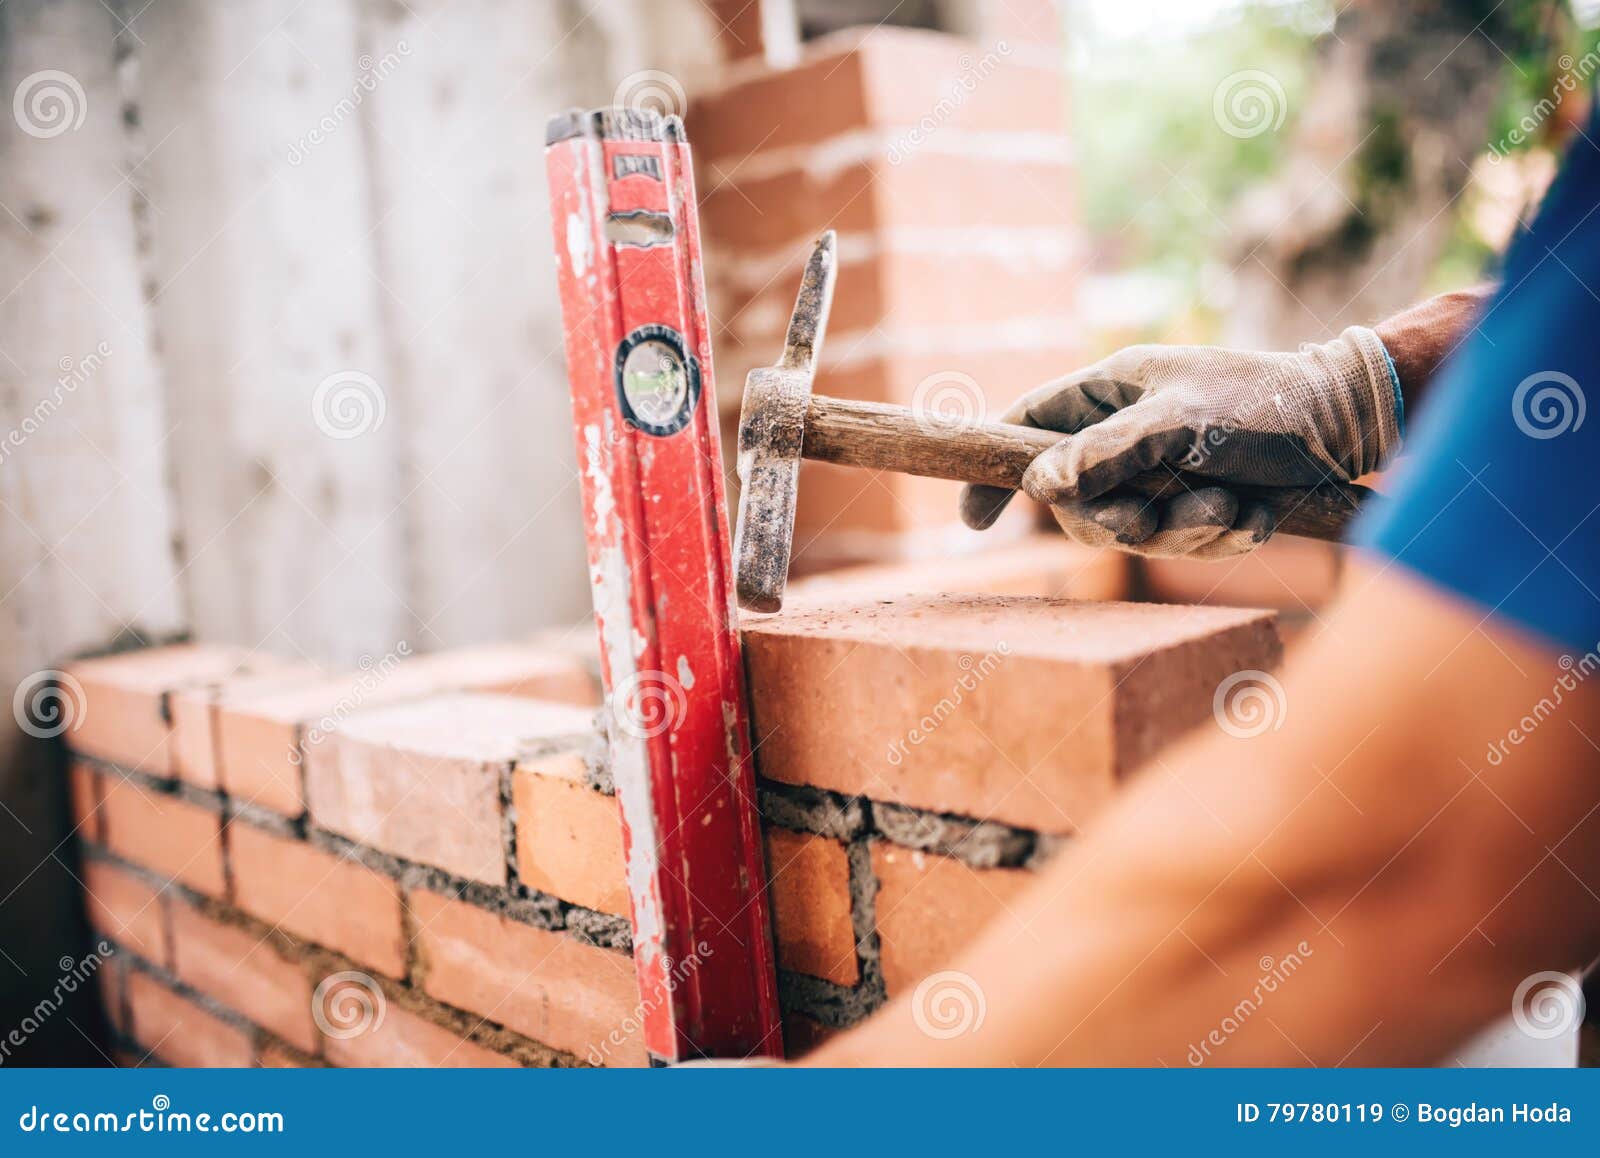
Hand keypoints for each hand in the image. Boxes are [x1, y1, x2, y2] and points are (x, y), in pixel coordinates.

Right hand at [959, 327, 1401, 558]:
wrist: (1348, 424)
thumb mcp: (1182, 421)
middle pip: (1077, 505)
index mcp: (1105, 395)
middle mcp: (1123, 437)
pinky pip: (1182, 548)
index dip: (994, 475)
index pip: (1024, 431)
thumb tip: (1039, 486)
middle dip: (1122, 522)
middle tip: (1158, 519)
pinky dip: (1220, 540)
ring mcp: (1158, 475)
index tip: (972, 523)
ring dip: (1186, 534)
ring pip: (1133, 534)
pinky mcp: (1196, 507)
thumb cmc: (1261, 402)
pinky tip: (1255, 515)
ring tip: (1231, 510)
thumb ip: (1108, 453)